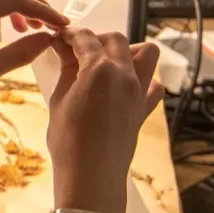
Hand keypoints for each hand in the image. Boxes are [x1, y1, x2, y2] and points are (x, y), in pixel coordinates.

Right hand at [43, 28, 162, 212]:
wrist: (91, 177)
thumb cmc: (69, 143)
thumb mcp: (59, 100)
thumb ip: (67, 70)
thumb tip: (64, 51)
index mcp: (100, 69)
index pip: (85, 38)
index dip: (70, 35)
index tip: (60, 38)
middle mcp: (125, 75)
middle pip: (115, 39)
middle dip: (95, 38)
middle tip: (77, 50)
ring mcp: (139, 91)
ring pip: (145, 53)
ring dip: (127, 50)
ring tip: (106, 62)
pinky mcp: (144, 108)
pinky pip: (153, 84)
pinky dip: (143, 78)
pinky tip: (123, 86)